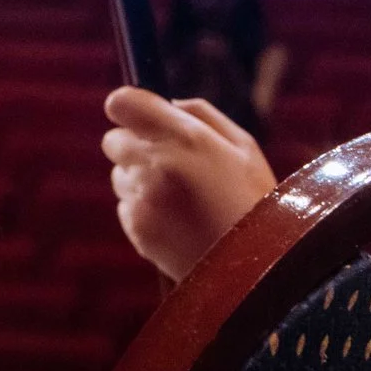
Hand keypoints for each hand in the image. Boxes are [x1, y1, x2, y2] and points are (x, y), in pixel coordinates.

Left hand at [101, 87, 276, 282]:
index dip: (127, 107)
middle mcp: (158, 162)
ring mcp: (144, 196)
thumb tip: (167, 103)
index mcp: (186, 136)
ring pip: (119, 175)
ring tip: (180, 200)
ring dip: (138, 181)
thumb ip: (201, 115)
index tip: (138, 117)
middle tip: (168, 166)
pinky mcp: (137, 226)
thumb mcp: (243, 148)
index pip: (122, 103)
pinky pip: (125, 206)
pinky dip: (143, 211)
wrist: (257, 267)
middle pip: (113, 140)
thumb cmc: (254, 201)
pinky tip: (176, 222)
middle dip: (134, 147)